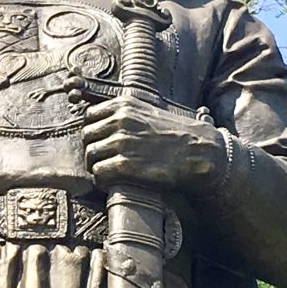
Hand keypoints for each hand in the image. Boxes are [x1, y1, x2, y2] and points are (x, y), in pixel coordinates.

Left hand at [81, 94, 226, 195]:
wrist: (199, 152)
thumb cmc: (177, 134)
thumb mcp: (149, 111)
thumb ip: (126, 114)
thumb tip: (104, 124)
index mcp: (124, 105)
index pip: (89, 116)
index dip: (94, 132)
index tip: (102, 142)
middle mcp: (120, 121)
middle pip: (87, 137)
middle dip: (93, 150)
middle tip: (104, 161)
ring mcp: (121, 143)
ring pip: (90, 156)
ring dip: (96, 166)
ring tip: (108, 173)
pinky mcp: (125, 165)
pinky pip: (99, 173)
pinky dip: (102, 180)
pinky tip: (112, 182)